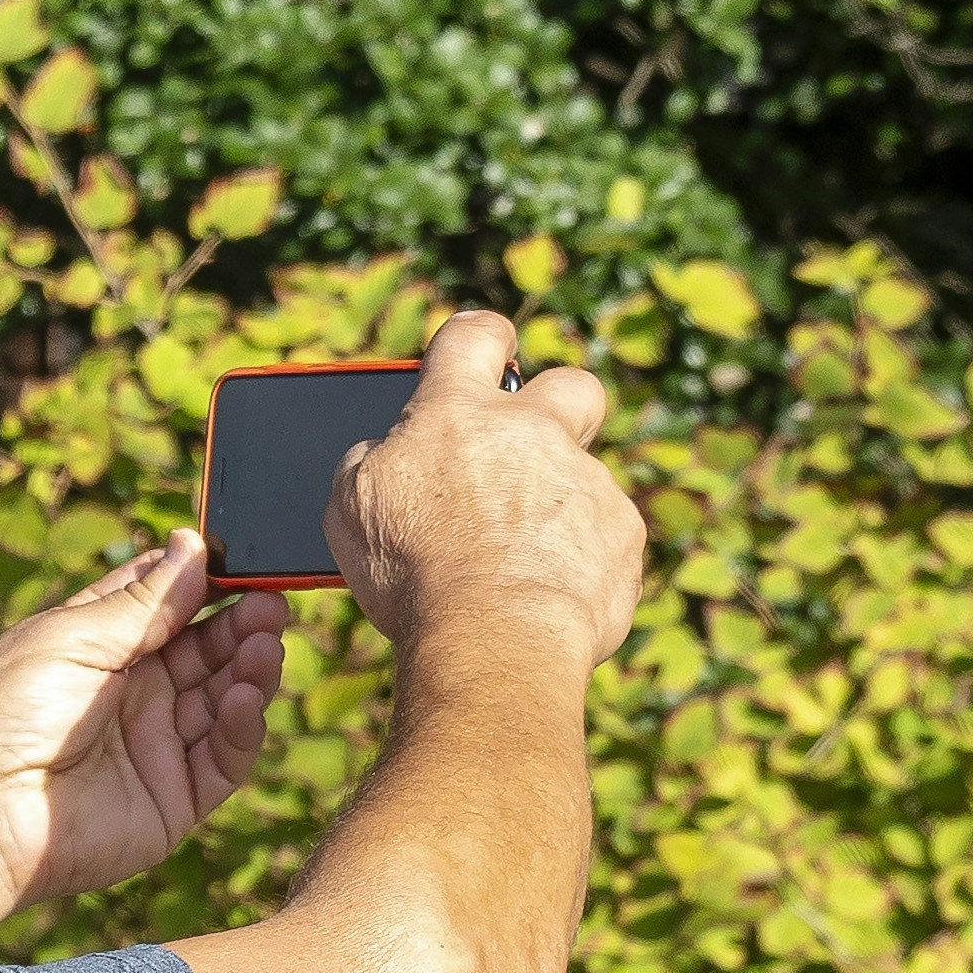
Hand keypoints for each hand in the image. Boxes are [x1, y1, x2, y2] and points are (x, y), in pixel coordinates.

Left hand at [0, 532, 288, 929]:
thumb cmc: (3, 716)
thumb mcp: (71, 638)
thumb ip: (142, 602)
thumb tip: (193, 546)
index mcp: (97, 646)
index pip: (166, 605)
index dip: (205, 584)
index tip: (242, 565)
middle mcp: (132, 694)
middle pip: (205, 650)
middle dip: (241, 625)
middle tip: (271, 605)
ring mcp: (155, 746)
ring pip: (224, 699)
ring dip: (251, 669)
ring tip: (266, 645)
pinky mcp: (174, 799)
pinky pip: (225, 758)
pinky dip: (244, 725)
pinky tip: (248, 695)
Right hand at [328, 309, 642, 675]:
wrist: (495, 635)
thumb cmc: (412, 573)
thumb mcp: (351, 506)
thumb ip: (374, 459)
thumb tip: (389, 448)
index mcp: (456, 413)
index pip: (474, 337)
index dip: (482, 338)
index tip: (485, 348)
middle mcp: (531, 431)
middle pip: (571, 384)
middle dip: (559, 406)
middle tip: (530, 451)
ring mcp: (585, 479)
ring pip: (582, 478)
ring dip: (556, 511)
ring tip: (516, 568)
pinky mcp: (622, 531)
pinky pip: (605, 537)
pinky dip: (580, 561)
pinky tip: (545, 595)